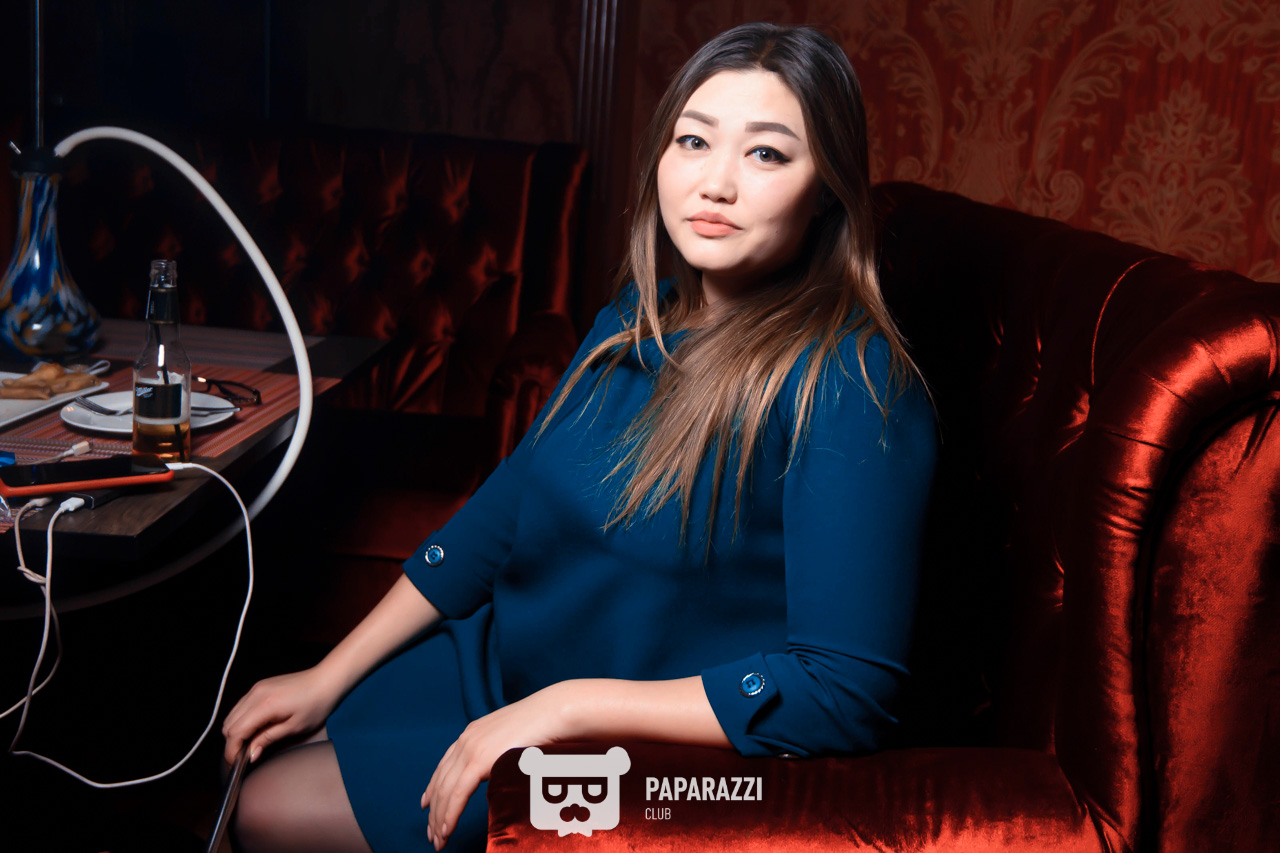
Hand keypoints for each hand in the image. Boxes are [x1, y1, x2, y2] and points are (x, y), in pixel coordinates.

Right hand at [222, 666, 342, 764]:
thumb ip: (268, 739)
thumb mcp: (294, 727)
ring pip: (232, 715)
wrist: (326, 680)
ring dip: (235, 731)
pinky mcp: (259, 686)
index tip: (236, 764)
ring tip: (250, 743)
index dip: (232, 750)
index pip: (235, 732)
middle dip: (232, 743)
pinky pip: (240, 706)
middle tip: (244, 755)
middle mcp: (256, 694)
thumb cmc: (316, 704)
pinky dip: (241, 720)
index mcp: (264, 705)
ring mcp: (256, 688)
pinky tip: (254, 728)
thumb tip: (250, 754)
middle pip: (228, 724)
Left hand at [422, 684, 574, 849]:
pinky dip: (449, 815)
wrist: (551, 713)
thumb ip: (497, 754)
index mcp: (472, 733)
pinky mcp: (478, 761)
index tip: (427, 806)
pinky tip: (446, 830)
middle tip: (431, 834)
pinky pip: (457, 795)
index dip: (433, 788)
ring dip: (439, 820)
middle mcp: (466, 740)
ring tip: (438, 840)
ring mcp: (470, 750)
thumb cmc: (541, 726)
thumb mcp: (511, 740)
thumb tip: (497, 772)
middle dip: (434, 812)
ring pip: (445, 792)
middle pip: (441, 782)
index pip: (444, 767)